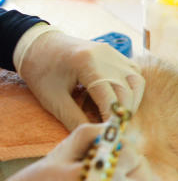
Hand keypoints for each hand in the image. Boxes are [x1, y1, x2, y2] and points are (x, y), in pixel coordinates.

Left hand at [16, 28, 144, 129]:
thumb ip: (74, 119)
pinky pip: (133, 73)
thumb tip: (94, 135)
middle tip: (117, 127)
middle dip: (125, 111)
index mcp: (86, 63)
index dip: (112, 117)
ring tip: (120, 115)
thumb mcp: (53, 99)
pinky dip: (131, 89)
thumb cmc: (41, 72)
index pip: (110, 96)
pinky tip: (120, 100)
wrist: (38, 45)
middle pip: (128, 88)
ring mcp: (113, 53)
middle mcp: (105, 56)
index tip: (109, 133)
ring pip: (136, 80)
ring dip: (132, 100)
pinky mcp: (115, 54)